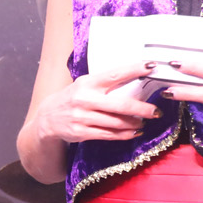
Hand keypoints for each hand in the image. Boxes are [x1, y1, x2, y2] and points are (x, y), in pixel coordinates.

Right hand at [32, 63, 162, 144]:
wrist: (47, 118)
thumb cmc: (72, 98)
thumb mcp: (83, 85)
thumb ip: (103, 84)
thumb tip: (134, 81)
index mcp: (87, 83)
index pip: (115, 74)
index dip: (134, 70)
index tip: (151, 66)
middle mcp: (85, 99)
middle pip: (120, 105)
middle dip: (142, 108)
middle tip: (156, 110)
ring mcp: (83, 117)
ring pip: (117, 122)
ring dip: (135, 123)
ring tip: (144, 121)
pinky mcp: (82, 133)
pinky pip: (109, 135)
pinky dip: (125, 135)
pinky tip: (134, 132)